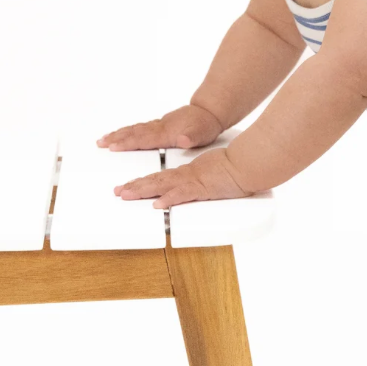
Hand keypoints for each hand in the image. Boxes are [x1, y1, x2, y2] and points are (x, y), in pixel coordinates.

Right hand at [97, 104, 223, 150]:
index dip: (128, 143)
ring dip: (119, 134)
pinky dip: (128, 131)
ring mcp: (159, 125)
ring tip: (104, 139)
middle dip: (116, 138)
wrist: (210, 111)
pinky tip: (123, 134)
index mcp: (167, 132)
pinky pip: (140, 128)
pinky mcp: (161, 125)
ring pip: (135, 129)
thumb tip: (183, 139)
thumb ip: (192, 137)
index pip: (144, 138)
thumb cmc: (206, 125)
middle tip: (100, 143)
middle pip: (134, 132)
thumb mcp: (202, 133)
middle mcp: (160, 127)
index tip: (113, 146)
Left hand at [113, 147, 255, 207]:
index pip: (162, 177)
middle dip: (135, 186)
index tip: (130, 185)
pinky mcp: (203, 188)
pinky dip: (169, 199)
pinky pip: (183, 194)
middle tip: (118, 191)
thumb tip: (203, 186)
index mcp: (190, 172)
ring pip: (162, 185)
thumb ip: (207, 181)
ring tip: (125, 195)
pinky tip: (158, 204)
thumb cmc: (237, 167)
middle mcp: (187, 175)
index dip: (145, 181)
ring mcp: (194, 181)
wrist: (248, 162)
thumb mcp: (217, 173)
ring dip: (142, 190)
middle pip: (156, 180)